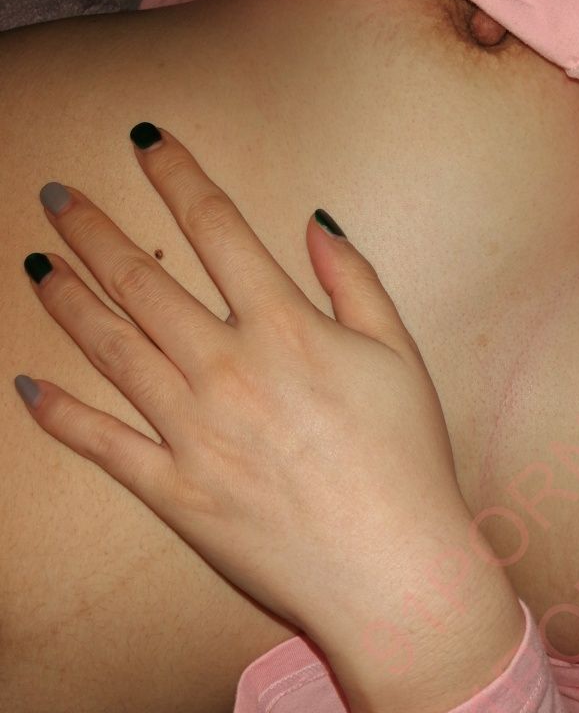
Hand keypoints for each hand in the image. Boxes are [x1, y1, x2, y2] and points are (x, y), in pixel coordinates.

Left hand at [15, 125, 469, 642]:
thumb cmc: (406, 459)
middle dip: (93, 229)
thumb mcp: (399, 353)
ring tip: (34, 264)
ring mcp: (192, 431)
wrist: (394, 572)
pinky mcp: (174, 492)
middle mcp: (227, 368)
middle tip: (56, 195)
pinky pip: (102, 444)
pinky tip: (27, 385)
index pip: (216, 226)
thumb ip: (354, 279)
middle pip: (143, 280)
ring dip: (66, 300)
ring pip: (110, 349)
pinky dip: (60, 415)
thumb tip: (314, 220)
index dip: (176, 174)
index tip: (144, 140)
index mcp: (284, 327)